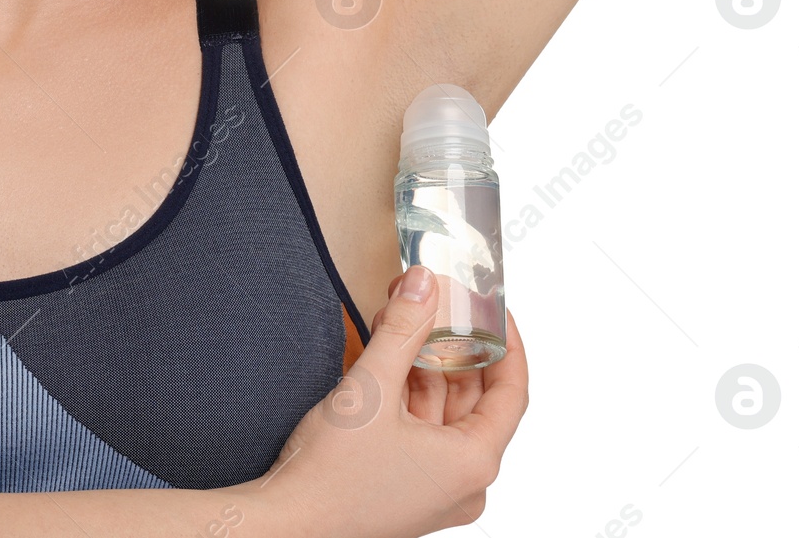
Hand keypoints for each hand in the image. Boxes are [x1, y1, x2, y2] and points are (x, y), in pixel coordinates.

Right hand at [239, 266, 528, 537]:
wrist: (287, 525)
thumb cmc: (330, 478)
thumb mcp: (370, 387)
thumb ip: (402, 328)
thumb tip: (425, 284)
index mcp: (472, 463)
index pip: (512, 390)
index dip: (506, 342)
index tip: (493, 309)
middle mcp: (464, 481)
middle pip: (475, 398)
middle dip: (452, 344)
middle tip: (435, 302)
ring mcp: (436, 487)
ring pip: (444, 411)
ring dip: (425, 364)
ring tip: (400, 319)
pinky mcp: (409, 486)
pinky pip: (423, 429)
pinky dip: (409, 392)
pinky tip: (387, 357)